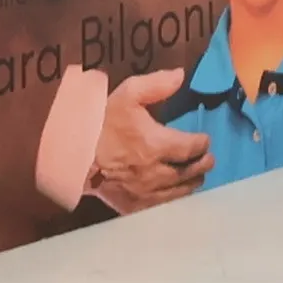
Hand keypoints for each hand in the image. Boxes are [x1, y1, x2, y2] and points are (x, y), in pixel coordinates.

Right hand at [89, 68, 213, 212]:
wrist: (74, 153)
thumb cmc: (102, 121)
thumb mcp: (127, 94)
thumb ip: (156, 84)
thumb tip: (180, 75)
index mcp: (156, 144)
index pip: (191, 148)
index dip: (202, 143)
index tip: (205, 140)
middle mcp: (156, 172)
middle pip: (190, 172)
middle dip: (202, 164)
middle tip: (207, 159)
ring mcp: (146, 193)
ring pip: (180, 192)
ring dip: (192, 182)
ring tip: (197, 175)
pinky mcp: (134, 206)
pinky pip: (163, 207)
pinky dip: (174, 199)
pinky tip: (176, 193)